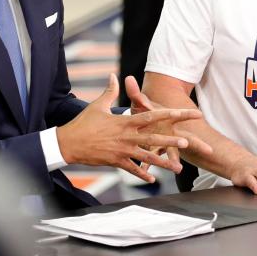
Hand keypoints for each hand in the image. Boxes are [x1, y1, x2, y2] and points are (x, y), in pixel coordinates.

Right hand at [56, 74, 203, 182]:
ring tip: (177, 165)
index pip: (152, 115)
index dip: (170, 114)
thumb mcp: (98, 105)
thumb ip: (110, 91)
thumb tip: (114, 76)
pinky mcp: (115, 162)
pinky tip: (152, 180)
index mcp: (125, 121)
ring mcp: (122, 150)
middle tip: (188, 141)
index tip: (184, 112)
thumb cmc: (83, 123)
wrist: (68, 143)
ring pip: (146, 156)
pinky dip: (142, 174)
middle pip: (154, 137)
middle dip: (172, 139)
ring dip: (162, 160)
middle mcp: (127, 136)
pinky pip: (132, 169)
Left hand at [119, 73, 212, 168]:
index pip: (180, 115)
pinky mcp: (156, 151)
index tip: (199, 114)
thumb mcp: (140, 103)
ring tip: (178, 170)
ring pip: (173, 153)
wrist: (144, 123)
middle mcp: (170, 131)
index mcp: (168, 118)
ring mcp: (165, 143)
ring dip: (174, 161)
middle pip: (188, 138)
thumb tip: (128, 79)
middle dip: (198, 144)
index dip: (189, 114)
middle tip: (209, 150)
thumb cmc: (145, 112)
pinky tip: (147, 173)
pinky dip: (149, 165)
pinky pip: (153, 159)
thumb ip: (135, 93)